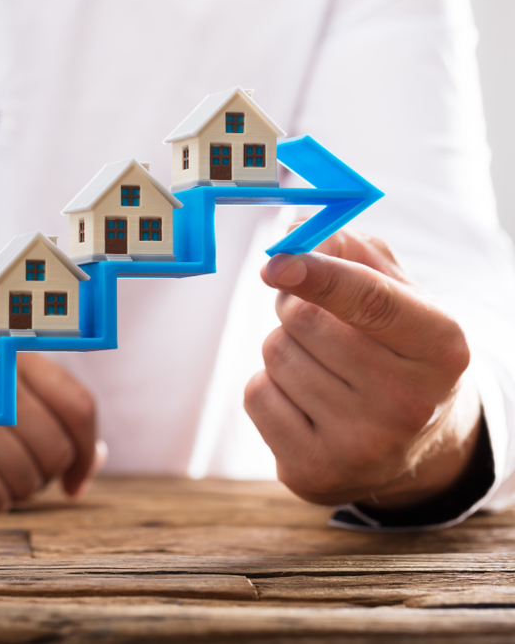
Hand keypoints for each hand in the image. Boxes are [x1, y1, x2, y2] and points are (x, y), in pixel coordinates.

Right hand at [0, 352, 103, 511]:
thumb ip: (41, 411)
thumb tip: (97, 459)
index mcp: (5, 347)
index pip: (77, 404)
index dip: (87, 450)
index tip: (77, 479)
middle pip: (55, 448)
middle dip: (42, 476)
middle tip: (12, 476)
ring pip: (27, 478)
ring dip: (11, 491)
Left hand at [244, 229, 481, 508]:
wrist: (414, 448)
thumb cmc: (398, 352)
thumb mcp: (401, 296)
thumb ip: (354, 251)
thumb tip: (294, 227)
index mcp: (442, 346)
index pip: (373, 302)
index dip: (320, 275)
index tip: (276, 261)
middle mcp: (408, 402)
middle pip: (305, 321)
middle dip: (296, 306)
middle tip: (315, 317)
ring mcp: (361, 445)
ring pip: (275, 355)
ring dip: (285, 348)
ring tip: (323, 368)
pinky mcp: (314, 472)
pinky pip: (257, 396)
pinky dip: (270, 387)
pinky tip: (306, 402)